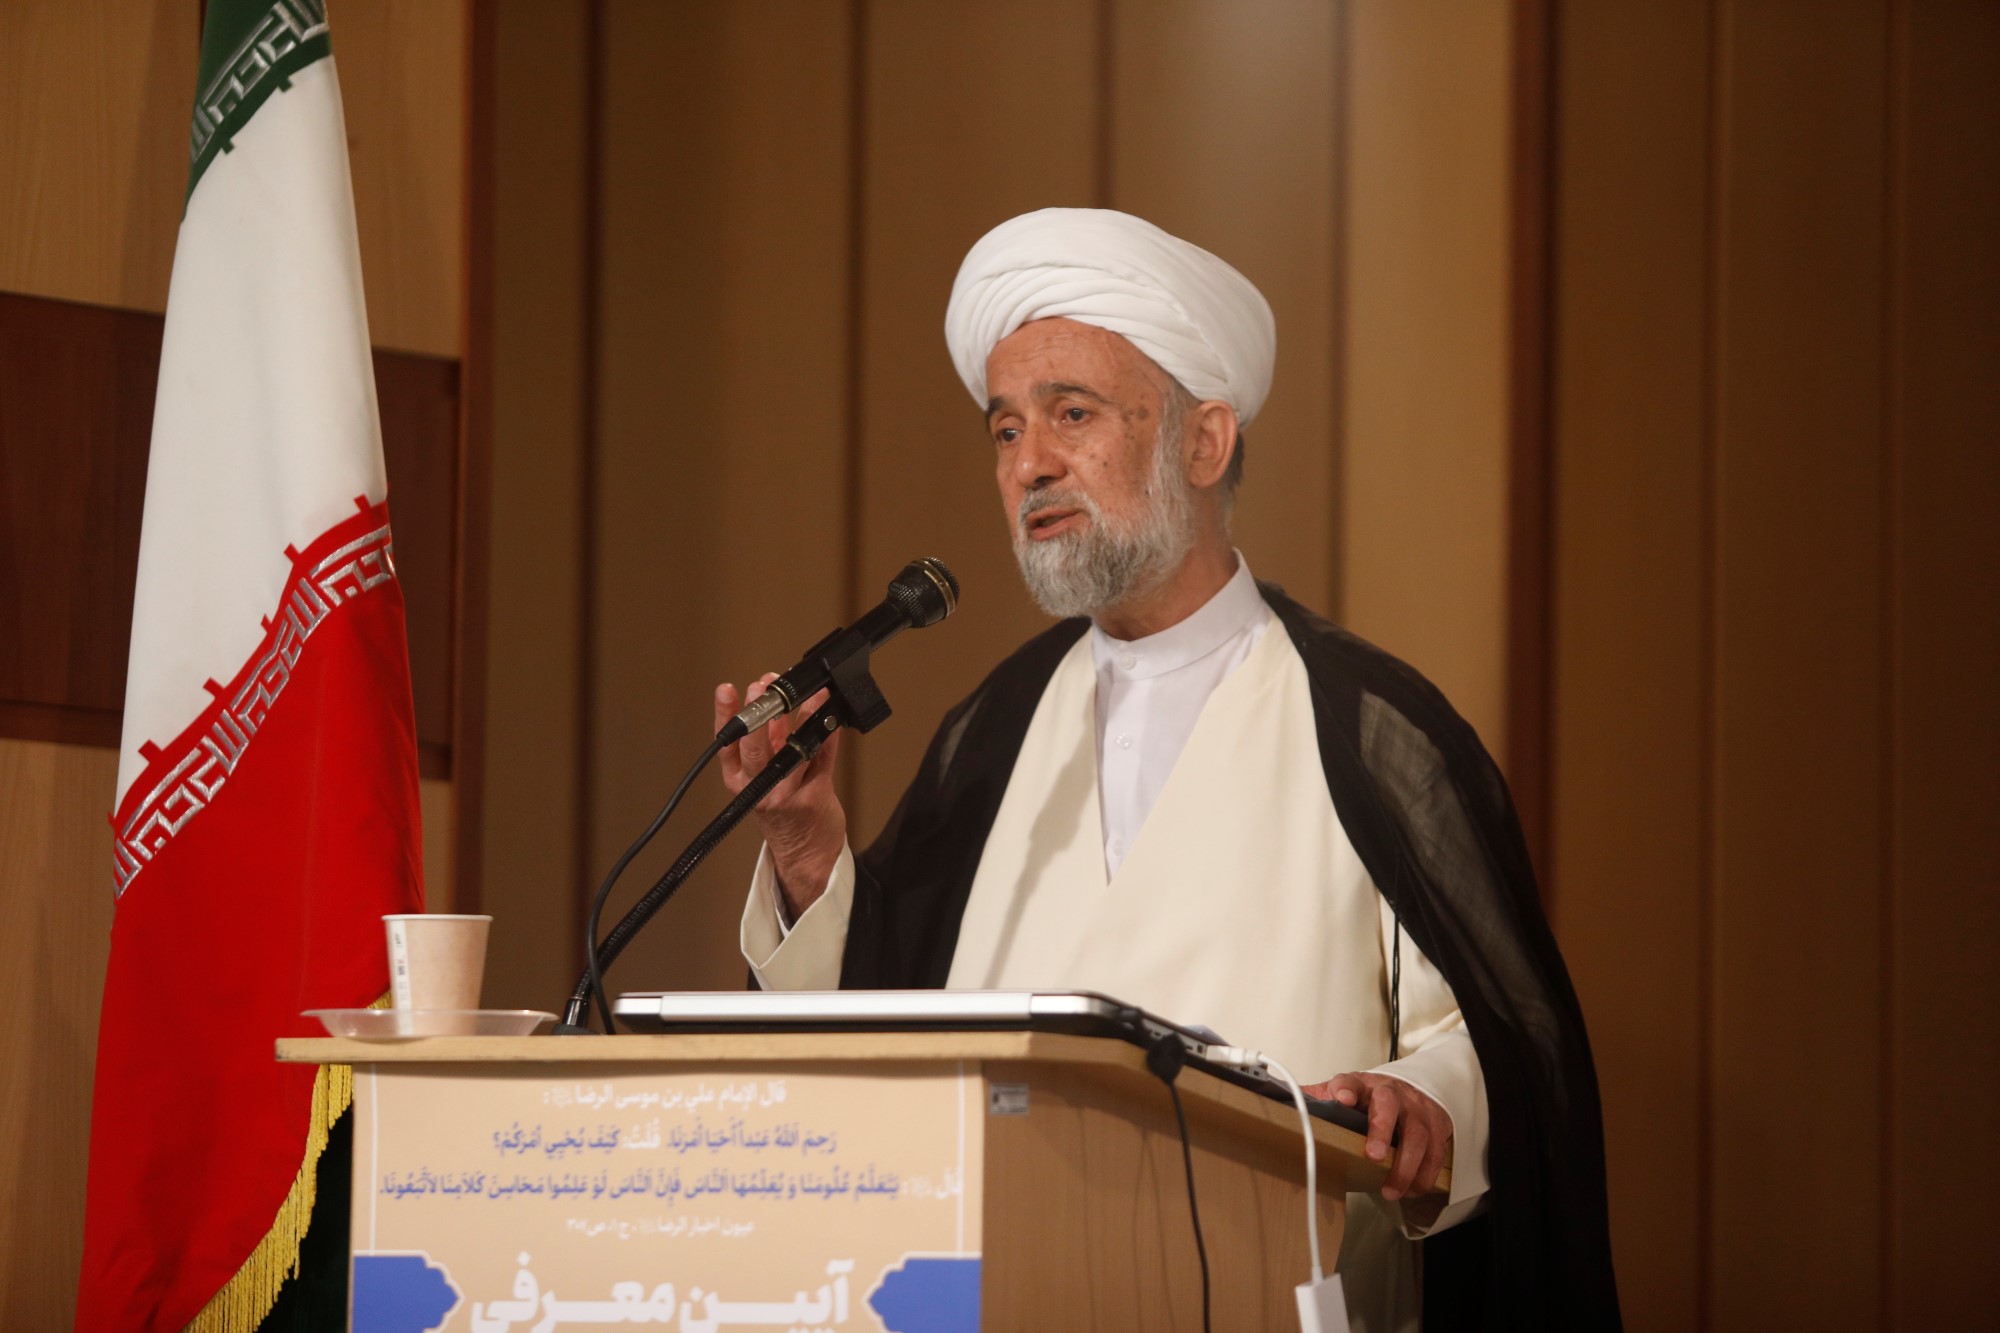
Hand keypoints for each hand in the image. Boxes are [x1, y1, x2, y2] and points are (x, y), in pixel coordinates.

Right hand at [714, 674, 846, 917]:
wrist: (806, 854)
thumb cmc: (783, 813)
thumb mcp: (762, 780)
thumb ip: (766, 744)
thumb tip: (771, 701)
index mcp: (740, 782)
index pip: (727, 745)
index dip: (725, 715)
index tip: (726, 690)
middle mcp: (760, 788)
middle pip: (755, 748)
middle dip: (758, 714)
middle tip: (761, 687)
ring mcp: (788, 793)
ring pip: (791, 750)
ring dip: (800, 717)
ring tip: (808, 694)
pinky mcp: (815, 795)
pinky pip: (822, 757)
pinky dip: (828, 732)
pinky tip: (830, 713)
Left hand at [1305, 1072, 1451, 1201]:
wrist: (1410, 1090)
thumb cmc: (1370, 1099)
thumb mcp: (1343, 1095)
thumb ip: (1318, 1100)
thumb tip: (1281, 1100)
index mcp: (1362, 1086)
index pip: (1350, 1082)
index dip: (1345, 1089)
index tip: (1342, 1100)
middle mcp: (1392, 1094)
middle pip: (1389, 1106)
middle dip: (1382, 1130)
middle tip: (1373, 1156)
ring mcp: (1417, 1109)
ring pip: (1418, 1134)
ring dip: (1406, 1165)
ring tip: (1392, 1191)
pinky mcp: (1437, 1126)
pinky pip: (1436, 1151)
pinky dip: (1426, 1174)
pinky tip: (1414, 1190)